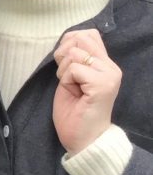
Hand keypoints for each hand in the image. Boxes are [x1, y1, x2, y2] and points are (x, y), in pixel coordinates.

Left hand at [52, 29, 120, 154]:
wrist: (84, 139)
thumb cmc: (75, 112)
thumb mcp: (72, 78)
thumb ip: (74, 60)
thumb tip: (68, 40)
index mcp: (105, 64)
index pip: (88, 34)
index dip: (68, 44)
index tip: (65, 64)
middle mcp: (111, 67)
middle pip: (80, 38)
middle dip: (63, 54)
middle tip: (66, 76)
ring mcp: (109, 75)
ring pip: (75, 53)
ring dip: (64, 70)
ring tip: (72, 87)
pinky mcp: (102, 85)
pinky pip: (74, 69)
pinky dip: (65, 80)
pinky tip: (73, 93)